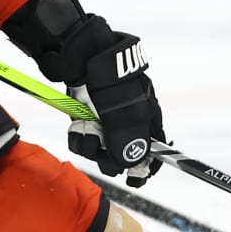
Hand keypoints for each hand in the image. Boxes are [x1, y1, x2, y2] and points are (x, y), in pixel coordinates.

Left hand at [34, 16, 163, 183]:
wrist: (78, 52)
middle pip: (123, 153)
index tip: (135, 179)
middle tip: (101, 149)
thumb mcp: (122, 109)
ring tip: (86, 132)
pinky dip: (79, 137)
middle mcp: (127, 118)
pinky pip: (84, 139)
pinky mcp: (86, 116)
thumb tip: (132, 166)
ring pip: (100, 148)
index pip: (154, 146)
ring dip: (91, 145)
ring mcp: (105, 118)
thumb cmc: (107, 77)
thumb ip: (128, 138)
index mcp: (146, 114)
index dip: (146, 166)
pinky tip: (77, 127)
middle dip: (109, 156)